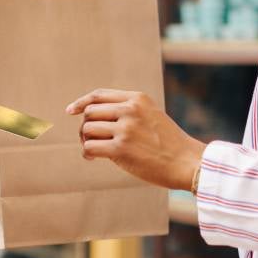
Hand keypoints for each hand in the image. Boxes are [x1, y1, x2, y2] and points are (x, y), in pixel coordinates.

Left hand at [65, 89, 206, 191]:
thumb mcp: (151, 115)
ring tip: (93, 150)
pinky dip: (87, 153)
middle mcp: (130, 110)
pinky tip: (92, 157)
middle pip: (90, 113)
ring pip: (88, 129)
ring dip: (86, 141)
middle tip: (88, 139)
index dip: (82, 102)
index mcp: (137, 98)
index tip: (70, 110)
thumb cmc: (168, 143)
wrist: (187, 162)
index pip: (100, 95)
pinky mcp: (121, 149)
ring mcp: (126, 129)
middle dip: (85, 127)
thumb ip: (128, 111)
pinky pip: (90, 147)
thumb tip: (92, 117)